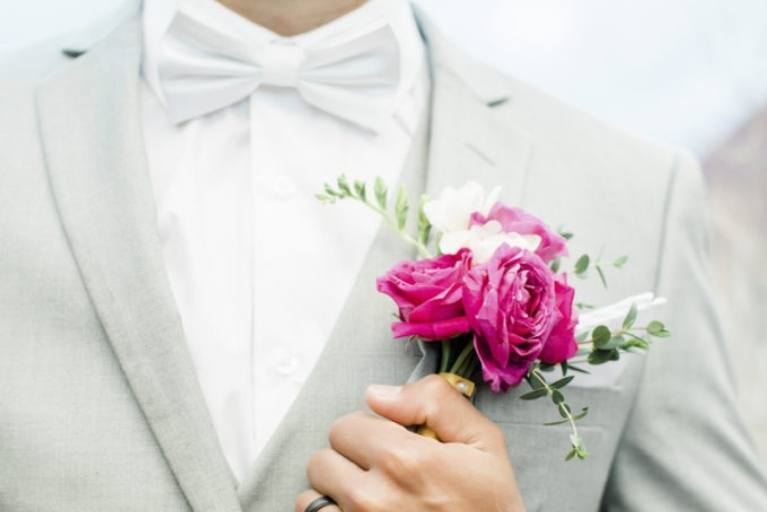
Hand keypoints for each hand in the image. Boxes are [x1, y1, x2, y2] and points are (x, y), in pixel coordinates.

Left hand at [295, 375, 525, 511]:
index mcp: (404, 459)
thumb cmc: (490, 504)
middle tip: (380, 473)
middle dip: (348, 460)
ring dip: (335, 493)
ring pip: (312, 495)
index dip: (367, 431)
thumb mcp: (483, 442)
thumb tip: (377, 394)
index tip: (390, 446)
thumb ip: (435, 401)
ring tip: (368, 498)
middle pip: (323, 458)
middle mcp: (373, 497)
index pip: (344, 426)